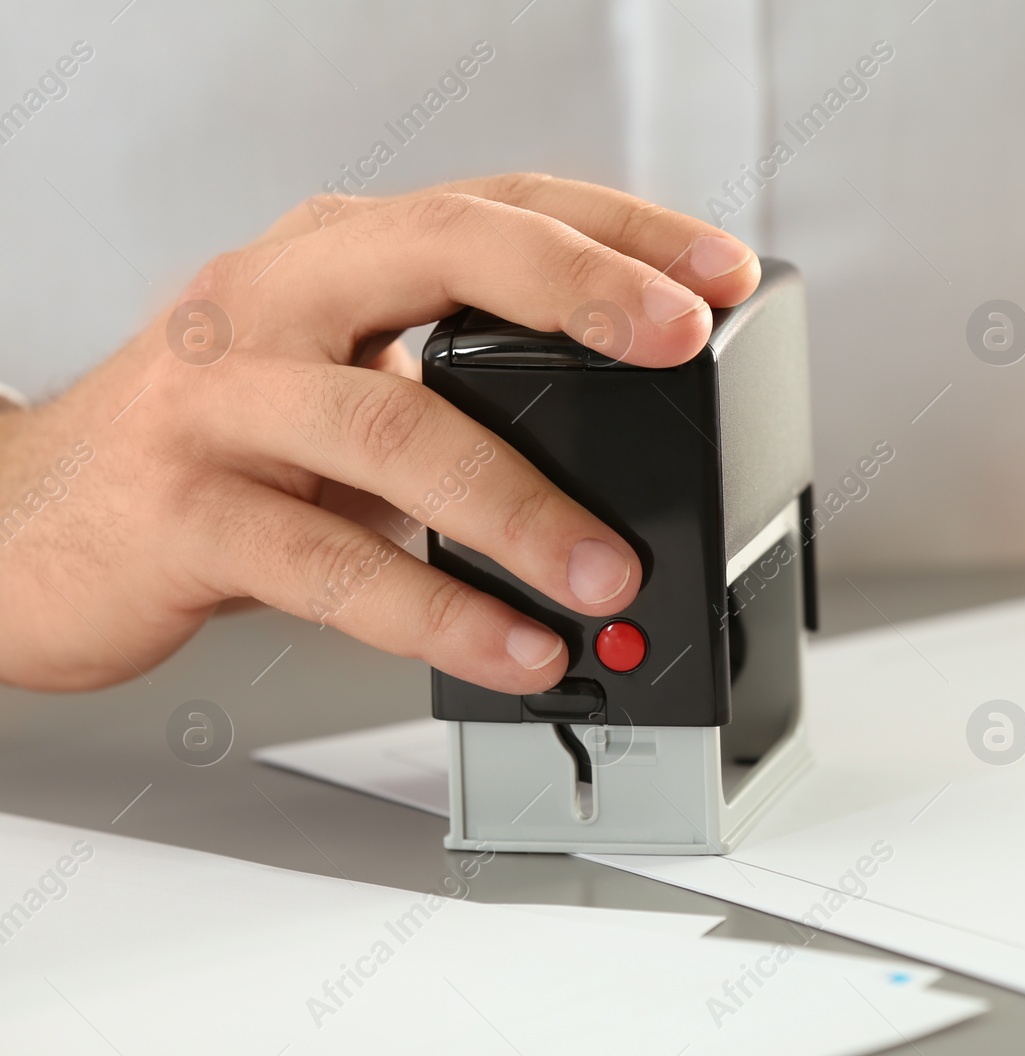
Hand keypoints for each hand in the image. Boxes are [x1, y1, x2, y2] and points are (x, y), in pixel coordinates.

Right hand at [0, 174, 759, 691]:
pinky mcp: (181, 511)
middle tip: (680, 348)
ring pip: (396, 426)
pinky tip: (509, 644)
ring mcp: (221, 399)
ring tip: (610, 572)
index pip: (497, 206)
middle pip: (444, 254)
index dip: (619, 232)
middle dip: (579, 295)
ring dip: (523, 507)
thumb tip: (625, 445)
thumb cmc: (209, 452)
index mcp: (332, 259)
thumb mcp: (337, 384)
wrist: (24, 523)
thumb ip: (451, 389)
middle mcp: (274, 299)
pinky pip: (331, 563)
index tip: (720, 272)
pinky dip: (436, 611)